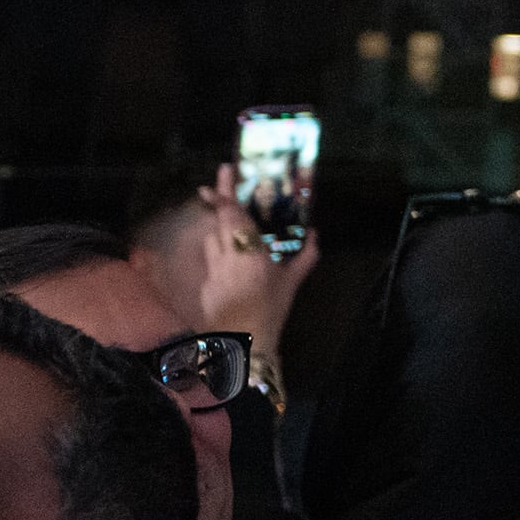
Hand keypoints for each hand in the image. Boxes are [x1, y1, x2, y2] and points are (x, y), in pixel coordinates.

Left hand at [194, 165, 318, 352]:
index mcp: (249, 251)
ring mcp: (212, 271)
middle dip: (215, 202)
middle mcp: (226, 256)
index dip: (223, 194)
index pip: (231, 216)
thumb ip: (305, 256)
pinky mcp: (205, 285)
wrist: (241, 345)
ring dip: (216, 228)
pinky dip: (217, 253)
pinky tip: (227, 259)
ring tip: (225, 221)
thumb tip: (314, 234)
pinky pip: (210, 261)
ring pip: (210, 240)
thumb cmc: (271, 309)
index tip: (221, 175)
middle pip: (216, 222)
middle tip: (215, 185)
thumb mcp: (292, 283)